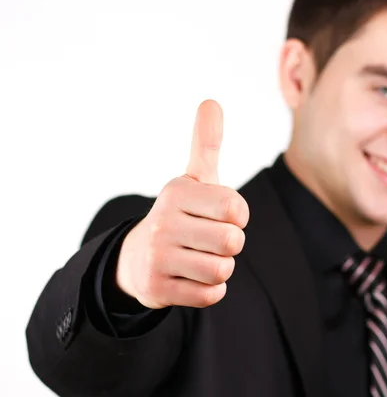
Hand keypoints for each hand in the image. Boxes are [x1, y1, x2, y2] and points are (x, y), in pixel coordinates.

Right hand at [116, 100, 249, 308]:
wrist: (139, 258)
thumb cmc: (180, 214)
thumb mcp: (193, 179)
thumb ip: (206, 143)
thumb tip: (211, 101)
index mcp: (177, 192)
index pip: (237, 209)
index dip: (238, 216)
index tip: (220, 215)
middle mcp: (164, 222)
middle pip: (233, 242)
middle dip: (230, 244)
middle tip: (210, 240)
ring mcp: (157, 257)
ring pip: (222, 270)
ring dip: (220, 268)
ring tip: (199, 258)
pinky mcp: (157, 289)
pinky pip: (210, 295)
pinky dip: (209, 290)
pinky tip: (191, 277)